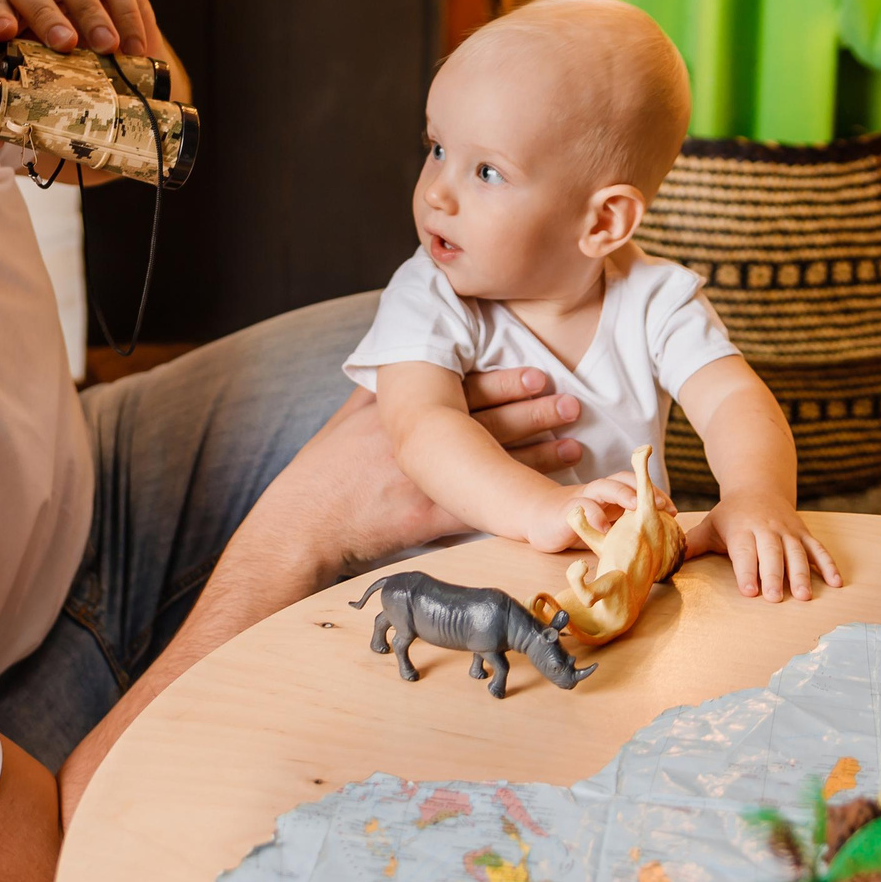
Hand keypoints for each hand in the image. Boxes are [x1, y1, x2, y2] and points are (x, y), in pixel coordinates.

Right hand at [246, 371, 580, 582]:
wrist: (307, 519)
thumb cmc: (326, 467)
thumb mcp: (351, 415)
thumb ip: (384, 390)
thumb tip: (405, 361)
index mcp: (405, 408)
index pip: (465, 390)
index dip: (505, 382)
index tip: (539, 373)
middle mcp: (421, 437)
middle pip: (488, 420)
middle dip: (533, 410)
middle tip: (571, 402)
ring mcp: (428, 476)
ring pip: (493, 459)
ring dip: (536, 450)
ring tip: (572, 441)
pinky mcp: (430, 514)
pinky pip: (482, 502)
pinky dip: (514, 494)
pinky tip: (542, 491)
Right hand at [531, 473, 671, 550]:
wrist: (538, 518)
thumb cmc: (580, 521)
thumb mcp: (607, 521)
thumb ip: (627, 522)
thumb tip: (660, 534)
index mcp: (611, 494)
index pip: (637, 485)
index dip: (656, 493)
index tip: (673, 511)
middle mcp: (598, 491)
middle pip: (623, 480)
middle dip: (644, 489)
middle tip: (662, 504)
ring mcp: (581, 498)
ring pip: (602, 487)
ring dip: (621, 493)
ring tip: (637, 506)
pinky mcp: (564, 511)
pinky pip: (579, 509)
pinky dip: (592, 516)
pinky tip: (604, 528)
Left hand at [685, 488, 842, 601]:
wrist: (758, 486)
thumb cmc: (731, 514)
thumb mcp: (710, 525)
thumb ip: (693, 544)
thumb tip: (668, 561)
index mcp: (742, 529)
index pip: (744, 552)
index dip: (747, 571)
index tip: (750, 591)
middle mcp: (767, 529)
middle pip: (772, 554)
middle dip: (774, 576)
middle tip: (777, 598)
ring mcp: (788, 531)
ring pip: (797, 553)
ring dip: (802, 574)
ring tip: (805, 596)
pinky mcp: (804, 533)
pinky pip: (818, 549)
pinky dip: (829, 565)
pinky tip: (837, 583)